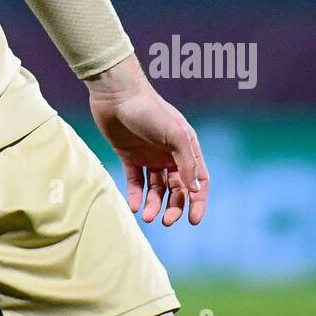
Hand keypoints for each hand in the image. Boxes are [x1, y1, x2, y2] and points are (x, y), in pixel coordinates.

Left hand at [87, 57, 208, 226]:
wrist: (116, 94)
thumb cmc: (149, 109)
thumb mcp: (175, 134)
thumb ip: (187, 162)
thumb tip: (195, 190)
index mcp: (186, 148)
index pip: (198, 181)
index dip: (198, 201)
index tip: (193, 220)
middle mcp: (170, 155)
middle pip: (177, 189)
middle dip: (173, 207)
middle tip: (165, 221)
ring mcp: (149, 156)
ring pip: (156, 189)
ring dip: (154, 204)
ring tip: (147, 216)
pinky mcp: (129, 156)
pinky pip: (135, 182)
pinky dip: (136, 196)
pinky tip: (134, 207)